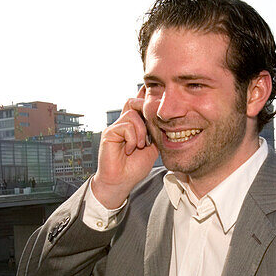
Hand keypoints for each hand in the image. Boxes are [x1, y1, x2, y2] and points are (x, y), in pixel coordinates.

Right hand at [90, 91, 158, 207]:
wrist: (121, 181)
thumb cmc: (134, 167)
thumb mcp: (152, 147)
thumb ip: (156, 133)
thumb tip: (166, 120)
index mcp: (133, 125)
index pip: (138, 104)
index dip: (145, 97)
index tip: (157, 93)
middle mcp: (123, 123)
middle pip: (133, 102)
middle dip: (145, 109)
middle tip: (152, 125)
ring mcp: (115, 128)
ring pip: (132, 115)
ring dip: (141, 131)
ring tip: (141, 145)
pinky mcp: (109, 134)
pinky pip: (125, 127)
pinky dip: (132, 138)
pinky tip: (130, 150)